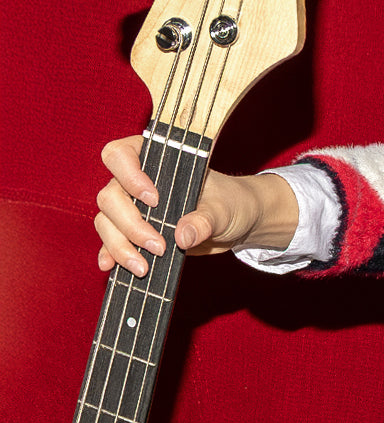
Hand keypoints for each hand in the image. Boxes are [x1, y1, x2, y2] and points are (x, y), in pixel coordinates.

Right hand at [93, 135, 296, 275]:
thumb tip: (182, 237)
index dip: (128, 176)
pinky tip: (110, 266)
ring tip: (143, 268)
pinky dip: (110, 254)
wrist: (237, 223)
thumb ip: (205, 220)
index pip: (120, 155)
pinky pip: (111, 241)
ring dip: (120, 246)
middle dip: (130, 225)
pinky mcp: (133, 232)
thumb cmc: (230, 203)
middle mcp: (135, 182)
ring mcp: (132, 208)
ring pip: (106, 222)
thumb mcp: (223, 209)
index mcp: (156, 161)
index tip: (153, 199)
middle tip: (160, 246)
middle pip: (110, 197)